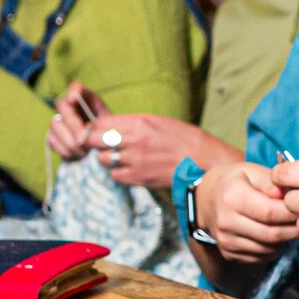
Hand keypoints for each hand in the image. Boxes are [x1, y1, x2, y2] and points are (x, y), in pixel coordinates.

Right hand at [46, 83, 108, 160]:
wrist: (101, 150)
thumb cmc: (108, 134)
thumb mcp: (111, 126)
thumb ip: (102, 124)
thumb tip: (88, 130)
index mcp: (86, 99)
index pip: (76, 87)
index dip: (73, 91)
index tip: (73, 99)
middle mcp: (69, 106)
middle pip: (63, 106)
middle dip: (73, 125)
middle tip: (83, 141)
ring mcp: (59, 120)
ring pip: (55, 124)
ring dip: (70, 141)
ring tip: (84, 152)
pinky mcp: (52, 136)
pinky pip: (52, 140)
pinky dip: (65, 149)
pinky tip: (77, 155)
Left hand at [83, 114, 217, 189]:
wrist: (204, 161)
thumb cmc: (185, 138)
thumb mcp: (159, 121)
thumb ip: (134, 124)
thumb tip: (112, 127)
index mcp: (139, 122)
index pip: (100, 122)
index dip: (96, 126)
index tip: (98, 130)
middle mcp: (133, 140)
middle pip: (94, 140)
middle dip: (94, 142)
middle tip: (100, 144)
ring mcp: (134, 160)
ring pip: (102, 159)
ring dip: (107, 158)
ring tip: (119, 157)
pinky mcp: (138, 177)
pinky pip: (115, 175)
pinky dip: (118, 173)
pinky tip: (128, 168)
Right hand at [194, 161, 298, 261]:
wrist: (208, 199)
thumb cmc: (237, 181)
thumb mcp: (253, 171)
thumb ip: (272, 182)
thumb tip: (287, 195)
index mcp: (232, 197)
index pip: (270, 212)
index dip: (293, 213)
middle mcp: (226, 221)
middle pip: (271, 234)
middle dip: (295, 230)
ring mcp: (225, 240)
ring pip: (268, 248)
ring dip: (286, 240)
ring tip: (294, 226)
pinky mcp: (228, 253)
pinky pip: (261, 256)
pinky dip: (274, 248)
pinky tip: (278, 234)